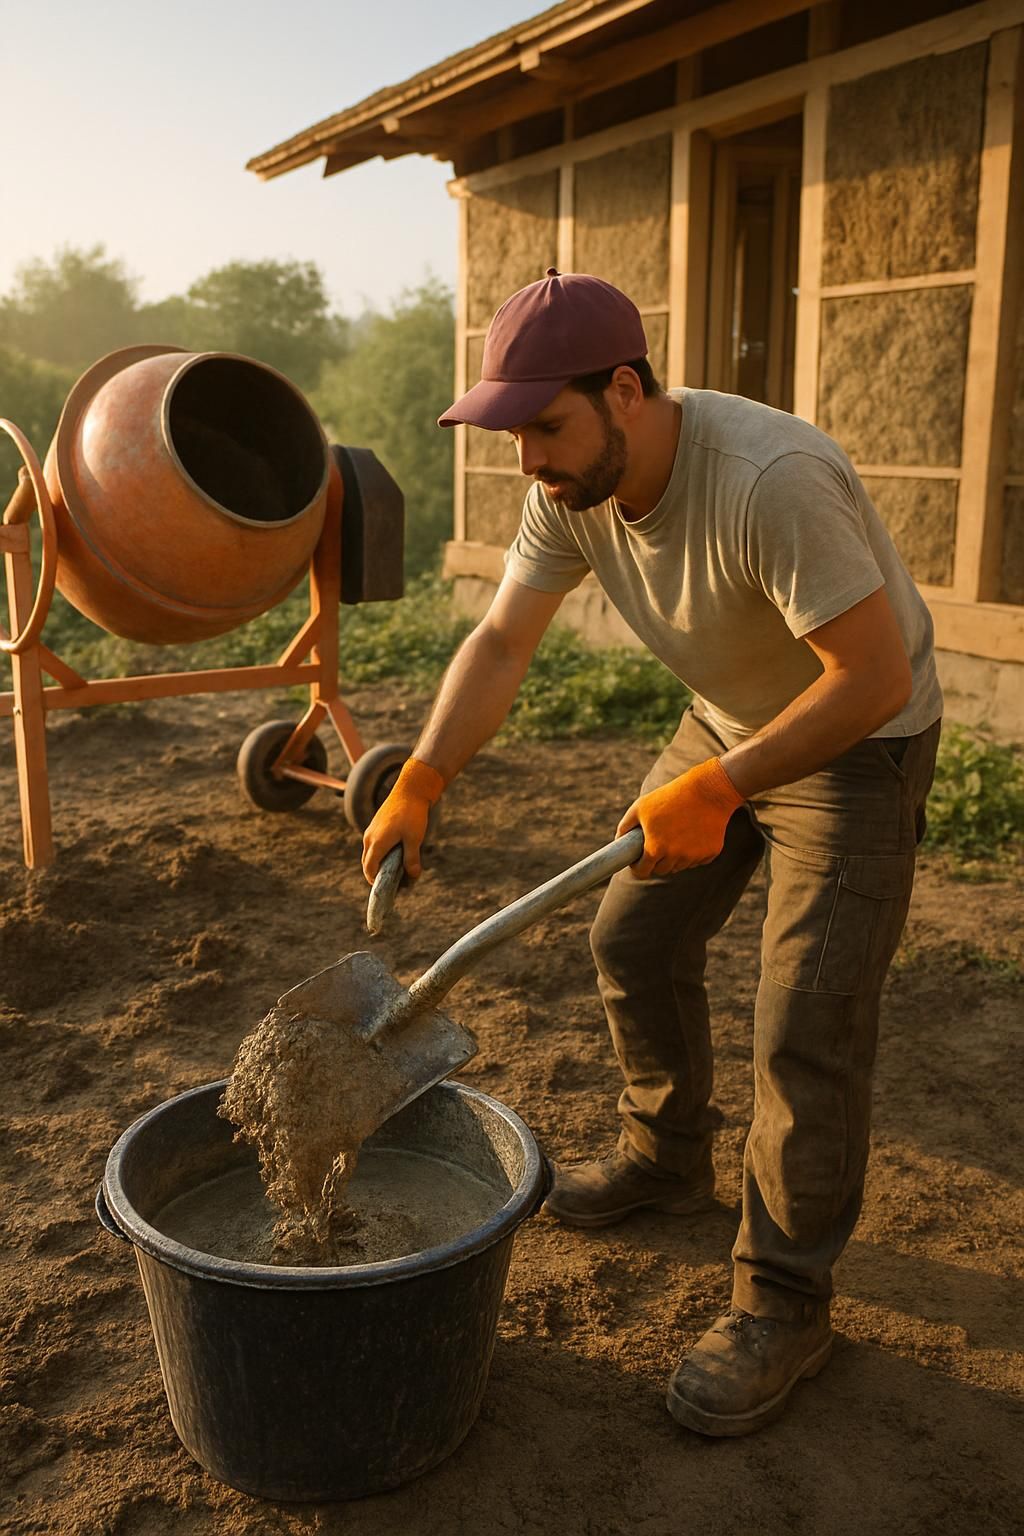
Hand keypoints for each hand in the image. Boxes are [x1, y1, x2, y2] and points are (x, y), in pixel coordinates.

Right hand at [361, 757, 444, 883]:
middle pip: (368, 863)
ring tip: (397, 871)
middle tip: (394, 884)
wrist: (410, 789)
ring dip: (380, 863)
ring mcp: (371, 830)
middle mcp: (370, 838)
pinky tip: (397, 855)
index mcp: (377, 843)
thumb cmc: (412, 814)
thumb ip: (412, 859)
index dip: (375, 882)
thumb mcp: (414, 839)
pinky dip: (382, 853)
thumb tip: (413, 877)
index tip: (387, 891)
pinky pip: (375, 844)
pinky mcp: (376, 825)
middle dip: (378, 875)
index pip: (369, 869)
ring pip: (371, 853)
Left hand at [616, 757, 744, 878]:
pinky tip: (693, 833)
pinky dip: (693, 852)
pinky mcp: (711, 853)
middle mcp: (675, 857)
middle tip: (657, 845)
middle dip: (656, 861)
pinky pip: (697, 860)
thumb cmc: (670, 797)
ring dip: (675, 857)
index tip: (639, 861)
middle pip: (661, 870)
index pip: (642, 872)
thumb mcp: (641, 806)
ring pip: (679, 866)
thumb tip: (618, 840)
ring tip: (676, 834)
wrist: (707, 790)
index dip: (638, 868)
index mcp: (655, 848)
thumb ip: (626, 825)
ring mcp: (694, 856)